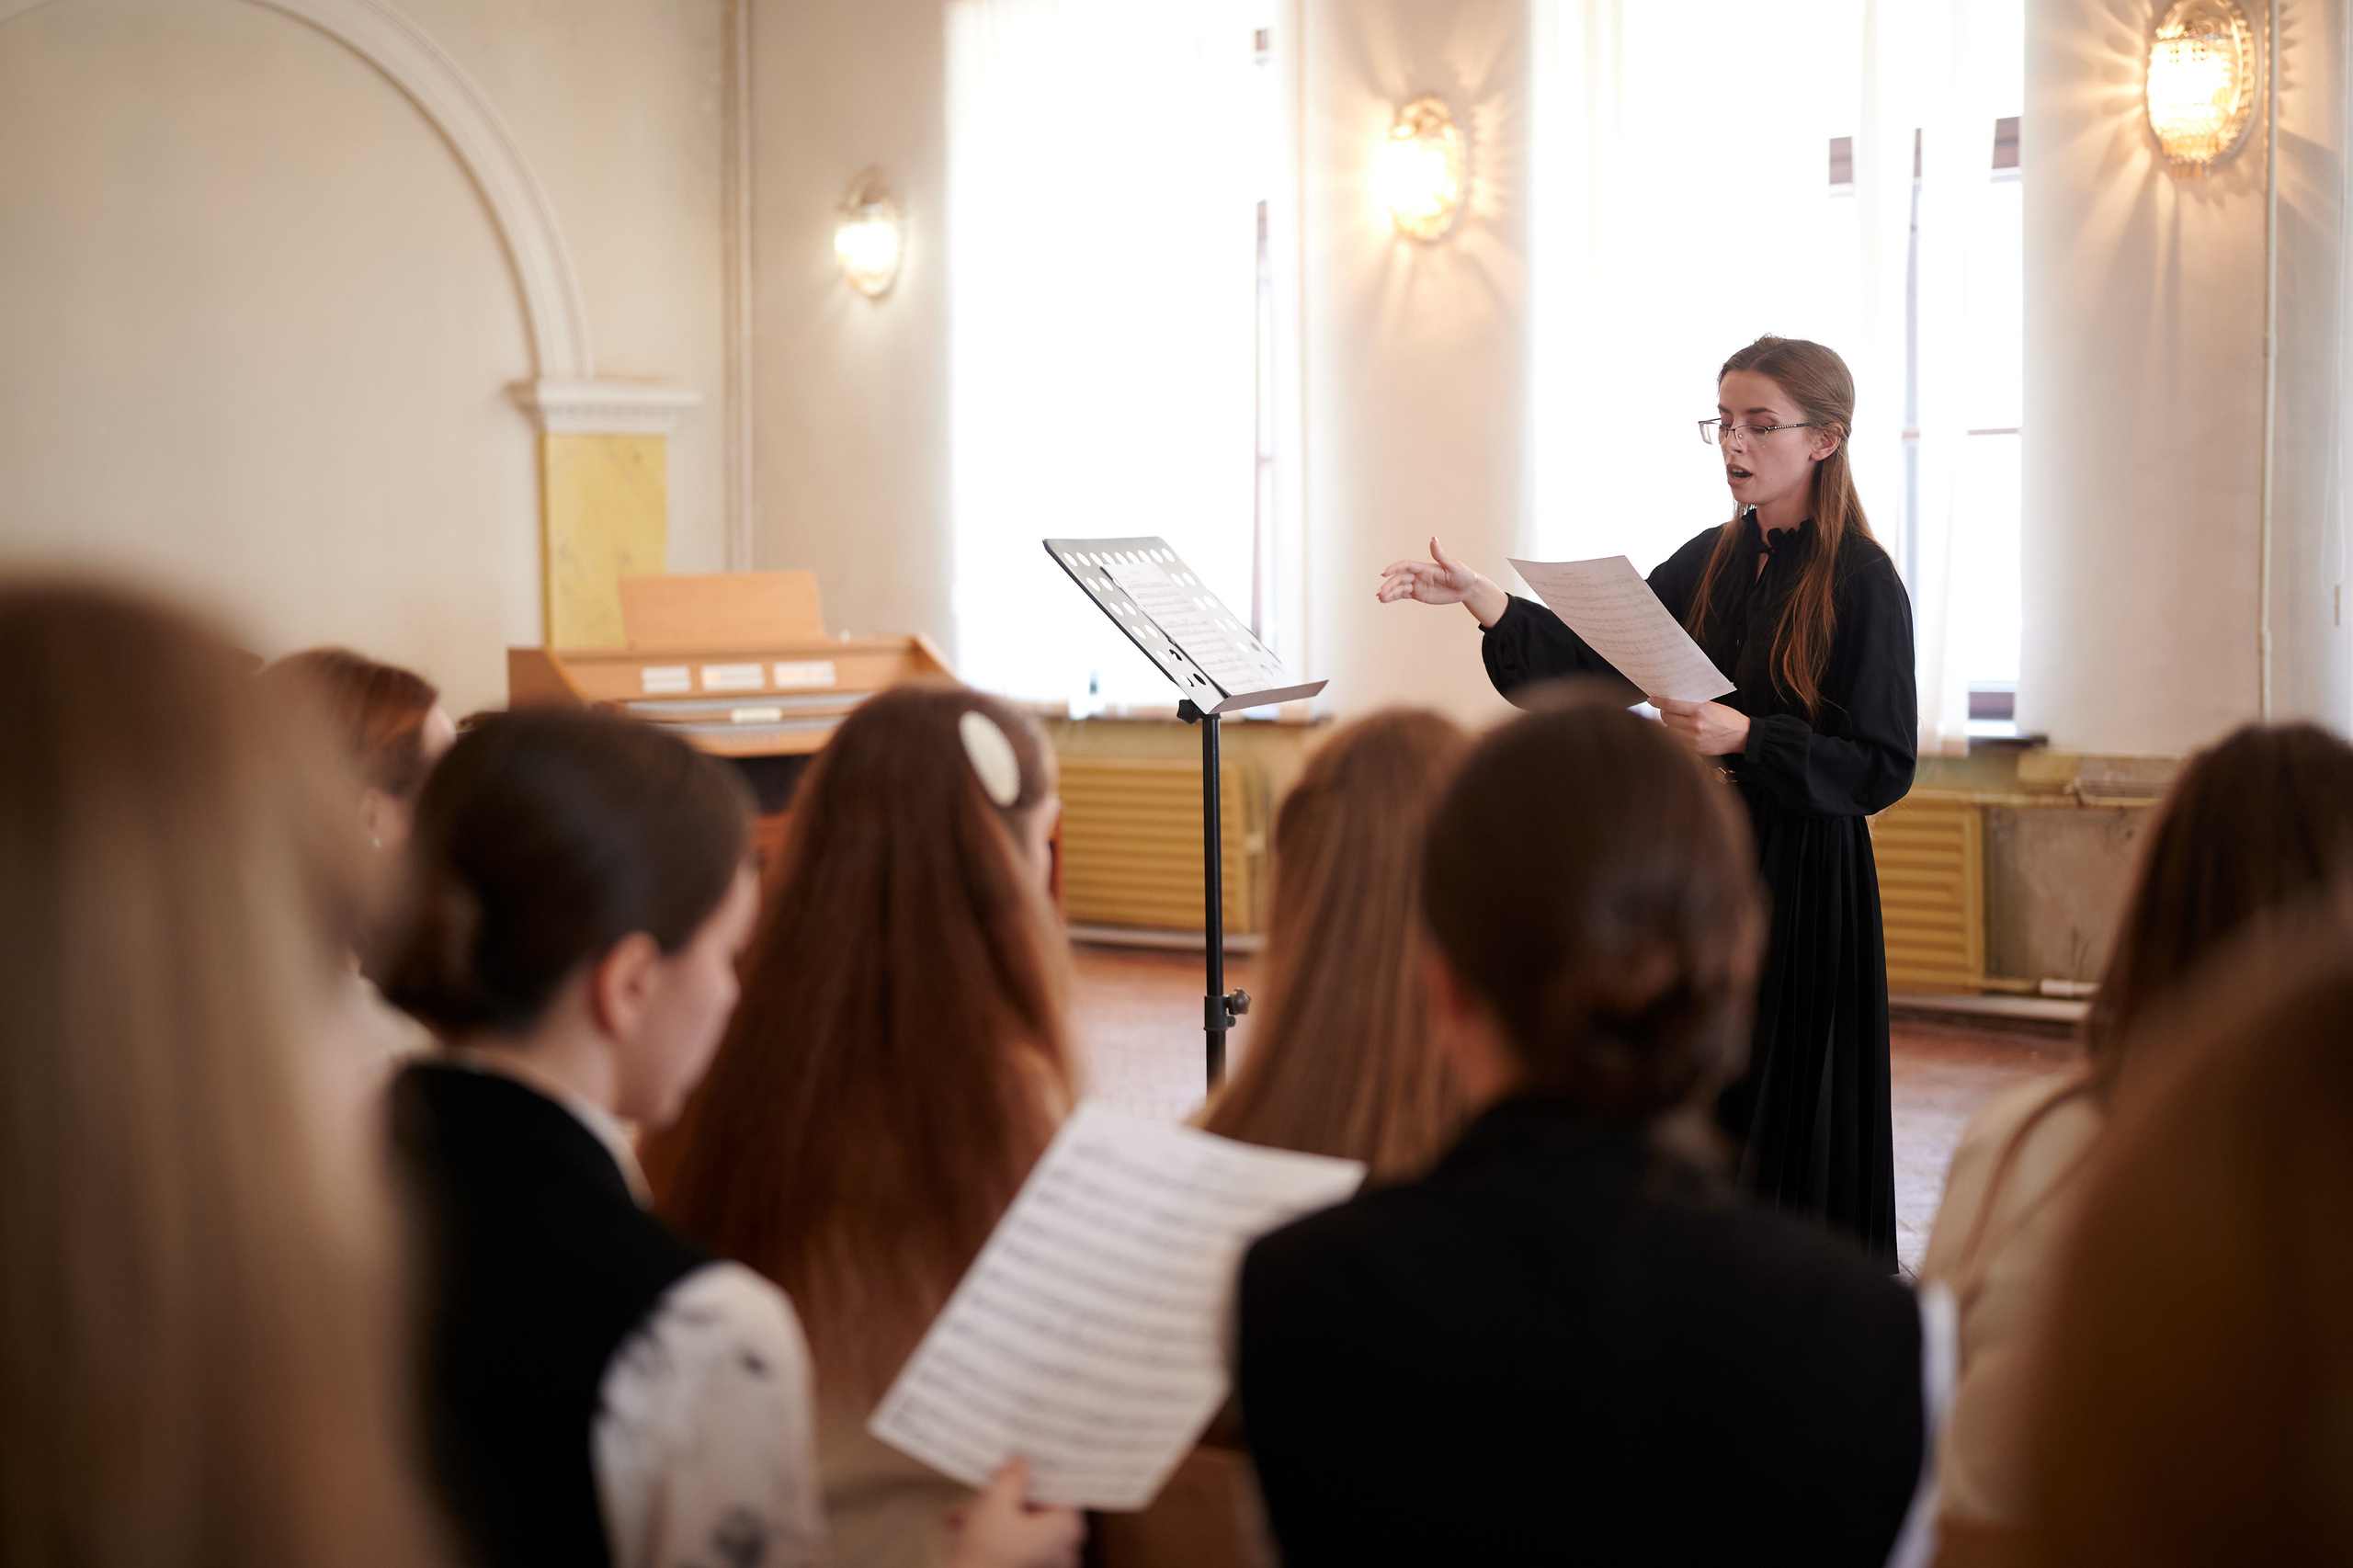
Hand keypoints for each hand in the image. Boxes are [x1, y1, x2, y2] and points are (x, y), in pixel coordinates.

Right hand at [946, 1458, 1084, 1567]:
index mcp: (1067, 1529)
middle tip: (984, 1487)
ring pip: (1021, 1530)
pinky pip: (1016, 1549)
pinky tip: (962, 1531)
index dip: (1037, 1473)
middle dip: (1004, 1498)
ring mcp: (1049, 1566)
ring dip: (991, 1519)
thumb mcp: (995, 1503)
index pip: (1058, 1489)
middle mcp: (1066, 1551)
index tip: (1020, 1462)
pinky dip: (994, 1539)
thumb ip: (1011, 1478)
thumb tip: (1021, 1463)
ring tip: (960, 1514)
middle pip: (1037, 1510)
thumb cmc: (985, 1556)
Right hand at [1377, 536, 1509, 626]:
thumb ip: (1441, 554)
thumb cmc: (1463, 575)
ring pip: (1399, 587)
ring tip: (1380, 598)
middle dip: (1389, 585)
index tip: (1384, 573)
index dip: (1394, 568)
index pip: (1406, 566)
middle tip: (1380, 593)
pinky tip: (1385, 600)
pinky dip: (1393, 597)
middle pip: (1399, 578)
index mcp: (1424, 567)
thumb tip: (1433, 539)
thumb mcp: (1453, 565)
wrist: (1468, 588)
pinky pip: (1403, 595)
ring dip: (1389, 592)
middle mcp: (1419, 575)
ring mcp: (1418, 585)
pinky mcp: (1419, 594)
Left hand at [1655, 698, 1749, 756]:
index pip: (1670, 705)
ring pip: (1668, 730)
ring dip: (1669, 725)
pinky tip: (1681, 731)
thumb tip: (1673, 700)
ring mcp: (1693, 739)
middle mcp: (1694, 726)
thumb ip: (1692, 704)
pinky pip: (1676, 741)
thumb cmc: (1728, 718)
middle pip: (1666, 718)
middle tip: (1666, 710)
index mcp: (1699, 711)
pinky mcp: (1694, 749)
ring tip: (1675, 721)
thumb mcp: (1711, 706)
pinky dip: (1675, 735)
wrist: (1742, 736)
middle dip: (1663, 713)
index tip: (1651, 699)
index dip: (1658, 701)